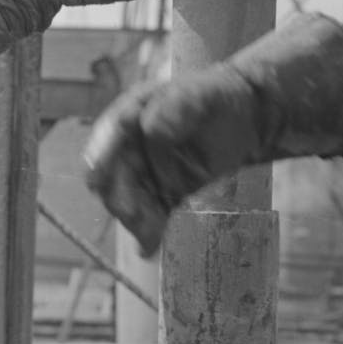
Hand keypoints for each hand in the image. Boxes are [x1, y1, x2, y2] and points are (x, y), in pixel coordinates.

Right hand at [84, 65, 260, 256]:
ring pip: (129, 201)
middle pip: (113, 176)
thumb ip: (176, 107)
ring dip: (134, 219)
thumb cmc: (220, 96)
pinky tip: (149, 249)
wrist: (247, 117)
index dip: (100, 157)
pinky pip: (151, 215)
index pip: (108, 136)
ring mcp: (147, 171)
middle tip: (132, 215)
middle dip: (119, 197)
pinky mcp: (165, 193)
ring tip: (148, 236)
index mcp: (132, 113)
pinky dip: (148, 233)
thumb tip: (149, 128)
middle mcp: (131, 145)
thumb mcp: (200, 94)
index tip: (95, 180)